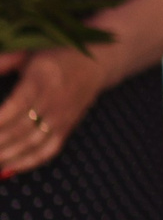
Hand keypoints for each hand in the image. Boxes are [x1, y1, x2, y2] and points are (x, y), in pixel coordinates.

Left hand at [0, 46, 108, 178]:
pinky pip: (49, 150)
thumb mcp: (30, 52)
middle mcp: (54, 99)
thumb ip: (5, 61)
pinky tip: (11, 168)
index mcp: (43, 78)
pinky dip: (30, 162)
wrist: (97, 62)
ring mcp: (62, 115)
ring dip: (8, 155)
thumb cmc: (56, 55)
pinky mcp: (68, 126)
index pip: (16, 106)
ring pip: (32, 143)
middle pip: (21, 128)